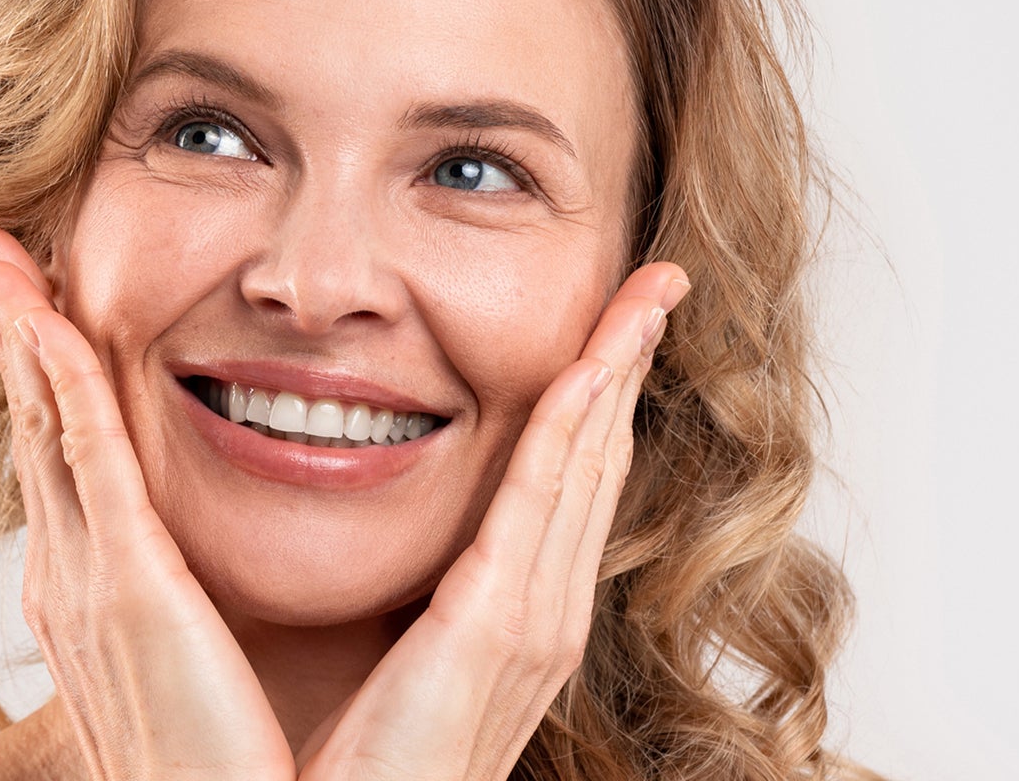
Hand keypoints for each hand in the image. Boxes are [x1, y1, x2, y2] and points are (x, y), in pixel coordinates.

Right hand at [0, 225, 295, 780]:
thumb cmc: (226, 762)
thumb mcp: (194, 662)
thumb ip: (189, 601)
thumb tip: (212, 560)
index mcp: (92, 590)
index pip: (61, 456)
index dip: (42, 375)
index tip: (33, 306)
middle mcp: (72, 573)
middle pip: (34, 424)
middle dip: (11, 334)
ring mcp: (88, 576)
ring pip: (46, 422)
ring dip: (21, 331)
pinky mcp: (129, 586)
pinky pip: (88, 454)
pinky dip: (63, 377)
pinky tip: (46, 316)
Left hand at [297, 263, 688, 780]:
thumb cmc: (361, 761)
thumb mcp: (402, 652)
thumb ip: (420, 590)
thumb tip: (391, 523)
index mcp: (518, 612)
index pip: (569, 479)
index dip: (599, 395)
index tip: (616, 324)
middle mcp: (543, 612)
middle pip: (597, 461)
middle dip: (628, 366)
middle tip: (656, 286)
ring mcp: (531, 622)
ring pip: (584, 469)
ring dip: (614, 376)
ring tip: (643, 302)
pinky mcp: (496, 630)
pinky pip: (539, 507)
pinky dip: (571, 433)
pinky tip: (589, 371)